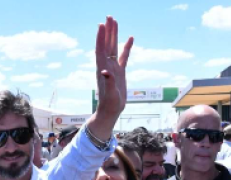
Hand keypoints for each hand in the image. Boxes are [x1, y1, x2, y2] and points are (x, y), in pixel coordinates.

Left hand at [87, 16, 133, 140]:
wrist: (111, 111)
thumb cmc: (109, 104)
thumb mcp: (109, 93)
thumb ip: (108, 82)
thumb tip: (105, 72)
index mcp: (102, 69)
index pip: (101, 49)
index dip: (101, 37)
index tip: (101, 25)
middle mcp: (106, 65)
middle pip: (107, 44)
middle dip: (108, 31)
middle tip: (109, 17)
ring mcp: (113, 67)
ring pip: (114, 47)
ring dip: (114, 35)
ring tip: (115, 21)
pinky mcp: (120, 72)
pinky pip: (123, 56)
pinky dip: (126, 47)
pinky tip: (130, 38)